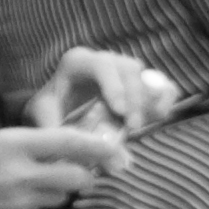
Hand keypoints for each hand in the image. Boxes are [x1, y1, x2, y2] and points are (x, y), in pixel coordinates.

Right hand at [0, 128, 123, 208]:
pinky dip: (32, 205)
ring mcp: (19, 202)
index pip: (69, 141)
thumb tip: (56, 147)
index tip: (117, 148)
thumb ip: (21, 147)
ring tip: (27, 184)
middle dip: (86, 174)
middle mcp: (20, 173)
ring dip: (56, 190)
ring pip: (60, 196)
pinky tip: (5, 202)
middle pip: (78, 175)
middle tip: (83, 170)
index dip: (98, 145)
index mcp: (10, 144)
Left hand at [28, 46, 175, 133]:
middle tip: (133, 127)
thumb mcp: (43, 112)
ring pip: (147, 75)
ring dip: (152, 101)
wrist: (60, 98)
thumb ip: (53, 126)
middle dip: (135, 99)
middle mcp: (105, 59)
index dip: (115, 87)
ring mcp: (125, 68)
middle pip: (129, 69)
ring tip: (147, 123)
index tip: (120, 112)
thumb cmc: (51, 103)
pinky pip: (161, 83)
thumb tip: (73, 149)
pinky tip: (159, 116)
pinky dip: (166, 98)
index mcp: (79, 61)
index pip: (102, 66)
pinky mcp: (139, 80)